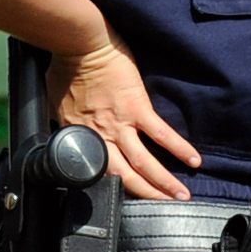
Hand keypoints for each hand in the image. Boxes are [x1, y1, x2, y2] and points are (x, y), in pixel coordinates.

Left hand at [53, 36, 201, 200]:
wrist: (80, 44)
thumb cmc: (66, 66)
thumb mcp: (57, 101)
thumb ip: (68, 120)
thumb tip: (70, 127)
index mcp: (79, 135)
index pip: (96, 171)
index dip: (112, 188)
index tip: (126, 199)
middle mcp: (100, 136)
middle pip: (125, 176)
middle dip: (147, 195)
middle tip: (164, 208)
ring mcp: (120, 124)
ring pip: (144, 163)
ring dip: (164, 183)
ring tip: (181, 196)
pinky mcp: (137, 107)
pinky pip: (161, 134)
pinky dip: (179, 148)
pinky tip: (193, 160)